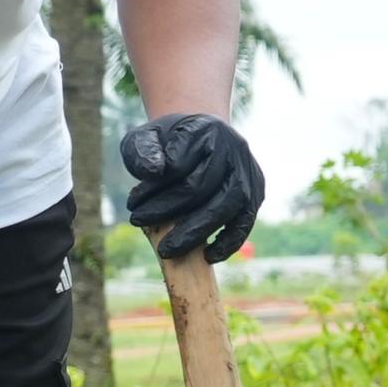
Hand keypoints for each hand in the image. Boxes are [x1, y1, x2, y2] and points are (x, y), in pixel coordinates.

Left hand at [121, 112, 263, 264]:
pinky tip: (208, 256)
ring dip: (197, 232)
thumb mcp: (145, 137)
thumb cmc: (166, 142)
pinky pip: (246, 221)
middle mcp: (234, 149)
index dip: (154, 188)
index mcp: (206, 130)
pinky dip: (230, 241)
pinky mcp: (255, 193)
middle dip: (168, 211)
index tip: (132, 203)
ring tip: (167, 250)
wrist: (200, 139)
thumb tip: (154, 172)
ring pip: (228, 206)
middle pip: (203, 188)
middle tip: (140, 225)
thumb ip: (142, 151)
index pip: (178, 165)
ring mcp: (248, 172)